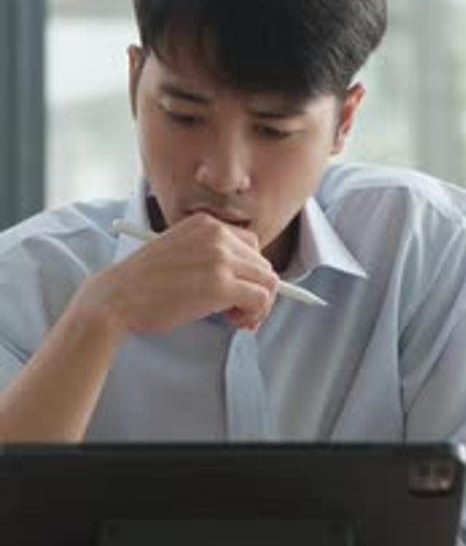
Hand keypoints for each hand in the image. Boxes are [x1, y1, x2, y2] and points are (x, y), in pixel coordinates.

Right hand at [78, 212, 278, 339]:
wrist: (116, 296)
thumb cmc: (142, 283)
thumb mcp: (179, 251)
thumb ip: (209, 255)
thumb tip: (244, 279)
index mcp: (206, 223)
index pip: (251, 245)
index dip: (248, 272)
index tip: (237, 291)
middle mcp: (217, 235)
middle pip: (263, 264)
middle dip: (256, 290)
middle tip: (238, 312)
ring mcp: (220, 258)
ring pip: (268, 282)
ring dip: (258, 305)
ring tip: (236, 319)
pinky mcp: (221, 285)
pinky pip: (260, 300)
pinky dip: (254, 315)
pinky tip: (233, 322)